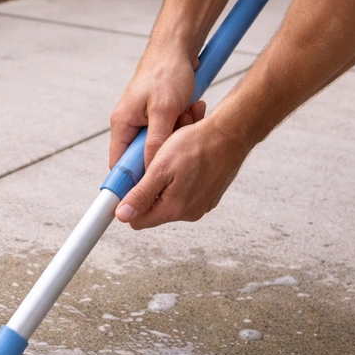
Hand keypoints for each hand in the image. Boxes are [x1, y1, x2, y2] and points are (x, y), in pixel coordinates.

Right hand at [109, 43, 206, 170]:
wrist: (177, 48)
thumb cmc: (167, 73)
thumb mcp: (164, 110)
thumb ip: (155, 142)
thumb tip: (150, 170)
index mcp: (121, 124)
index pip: (119, 165)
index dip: (132, 180)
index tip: (148, 189)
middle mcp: (128, 126)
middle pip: (141, 158)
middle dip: (163, 152)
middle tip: (179, 139)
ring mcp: (143, 123)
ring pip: (159, 146)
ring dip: (175, 137)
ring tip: (186, 116)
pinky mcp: (157, 118)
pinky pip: (168, 134)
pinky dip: (181, 127)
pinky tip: (190, 112)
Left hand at [113, 114, 251, 228]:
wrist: (231, 134)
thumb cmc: (197, 146)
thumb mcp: (160, 168)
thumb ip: (140, 195)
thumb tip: (122, 216)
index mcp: (174, 209)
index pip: (138, 220)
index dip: (130, 203)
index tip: (132, 183)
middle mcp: (189, 212)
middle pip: (154, 208)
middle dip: (150, 187)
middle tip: (156, 162)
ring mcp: (201, 205)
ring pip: (170, 198)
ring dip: (166, 180)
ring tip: (173, 157)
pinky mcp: (209, 196)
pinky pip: (186, 191)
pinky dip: (182, 177)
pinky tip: (186, 160)